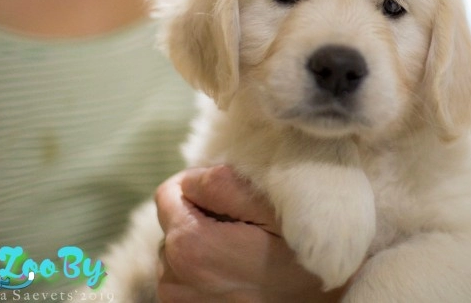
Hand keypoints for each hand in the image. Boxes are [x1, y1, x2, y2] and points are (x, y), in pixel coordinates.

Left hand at [155, 165, 343, 301]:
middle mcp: (173, 278)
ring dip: (201, 240)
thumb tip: (191, 179)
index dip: (197, 184)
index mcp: (189, 245)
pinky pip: (182, 274)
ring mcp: (179, 300)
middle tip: (243, 223)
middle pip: (172, 221)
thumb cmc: (301, 256)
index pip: (169, 193)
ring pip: (176, 248)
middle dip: (200, 213)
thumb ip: (221, 184)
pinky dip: (203, 265)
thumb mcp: (269, 208)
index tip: (231, 194)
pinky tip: (237, 269)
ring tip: (243, 249)